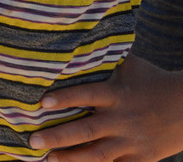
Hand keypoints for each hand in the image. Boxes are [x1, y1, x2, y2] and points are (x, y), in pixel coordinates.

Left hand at [27, 55, 182, 161]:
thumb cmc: (154, 81)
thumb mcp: (131, 65)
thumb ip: (104, 57)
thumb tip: (74, 37)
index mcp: (117, 95)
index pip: (86, 96)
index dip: (64, 99)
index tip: (41, 103)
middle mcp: (122, 120)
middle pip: (85, 131)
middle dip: (57, 136)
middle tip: (33, 141)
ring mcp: (131, 142)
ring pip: (97, 154)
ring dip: (71, 159)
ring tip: (48, 160)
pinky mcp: (141, 158)